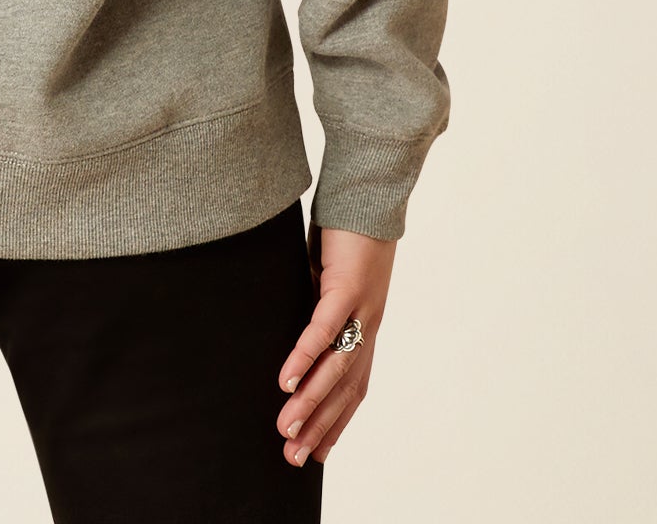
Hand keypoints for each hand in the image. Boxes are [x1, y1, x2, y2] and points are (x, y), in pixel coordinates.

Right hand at [274, 224, 395, 465]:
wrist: (371, 196)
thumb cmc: (348, 234)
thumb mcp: (329, 278)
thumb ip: (318, 305)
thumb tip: (293, 325)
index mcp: (365, 327)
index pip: (355, 388)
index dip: (337, 422)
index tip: (317, 454)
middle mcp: (369, 326)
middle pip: (345, 389)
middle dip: (319, 426)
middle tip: (293, 459)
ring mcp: (361, 309)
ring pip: (336, 368)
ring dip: (310, 403)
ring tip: (285, 430)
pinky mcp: (347, 287)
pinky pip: (324, 330)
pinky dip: (305, 357)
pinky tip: (287, 380)